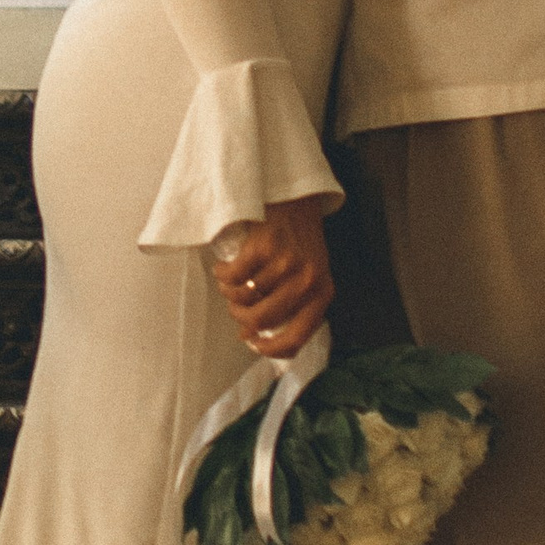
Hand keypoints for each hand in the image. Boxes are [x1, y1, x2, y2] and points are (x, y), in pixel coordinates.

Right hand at [208, 195, 333, 358]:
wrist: (296, 195)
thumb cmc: (299, 239)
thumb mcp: (307, 274)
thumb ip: (289, 306)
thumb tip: (251, 337)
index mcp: (322, 293)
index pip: (296, 338)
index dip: (269, 349)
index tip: (252, 343)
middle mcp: (307, 281)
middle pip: (262, 320)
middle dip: (241, 317)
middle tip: (235, 306)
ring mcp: (286, 264)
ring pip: (244, 298)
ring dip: (230, 293)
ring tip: (230, 281)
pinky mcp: (264, 247)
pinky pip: (233, 276)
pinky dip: (223, 274)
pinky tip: (224, 268)